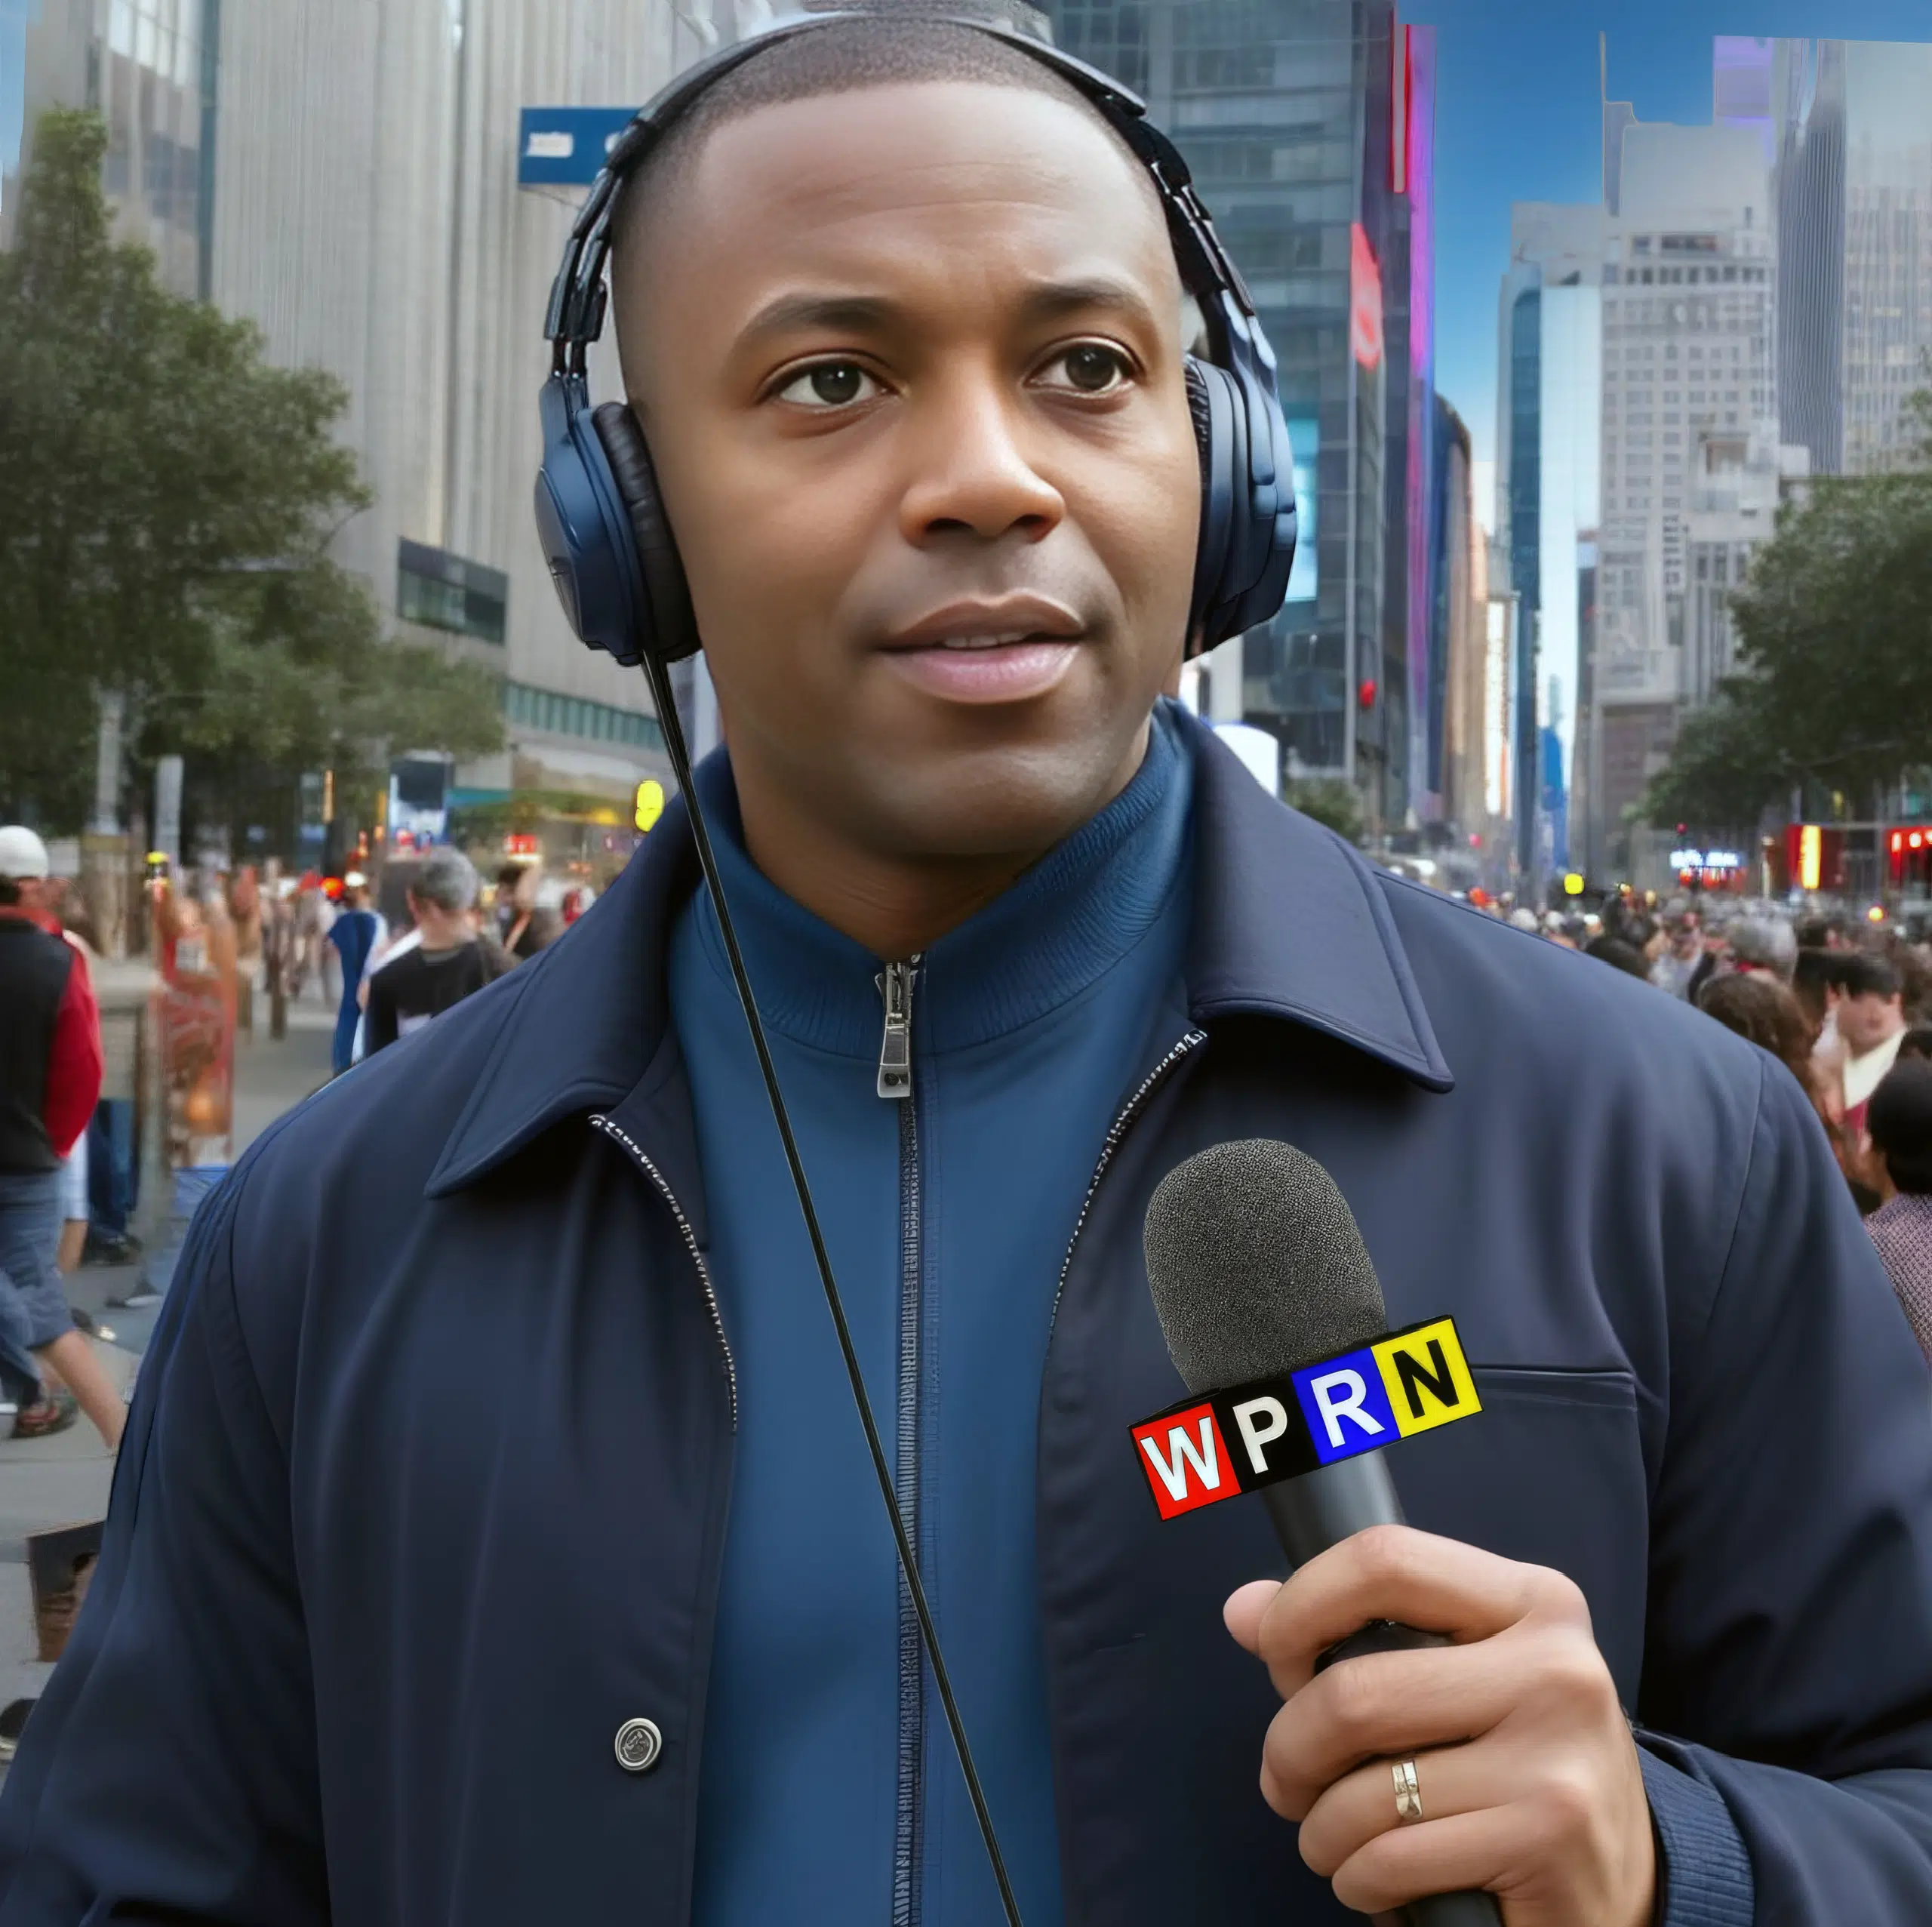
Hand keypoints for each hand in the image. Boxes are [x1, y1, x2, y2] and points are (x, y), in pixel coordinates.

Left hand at [1224, 1526, 1654, 1926]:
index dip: (1302, 1606)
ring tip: (1332, 1837)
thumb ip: (1353, 1633)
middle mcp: (1557, 1665)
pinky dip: (1357, 1879)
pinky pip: (1391, 1856)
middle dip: (1290, 1747)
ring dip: (1320, 1829)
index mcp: (1532, 1601)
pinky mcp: (1548, 1837)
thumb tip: (1242, 1609)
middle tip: (1287, 1779)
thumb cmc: (1513, 1766)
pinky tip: (1377, 1878)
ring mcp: (1558, 1754)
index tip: (1278, 1656)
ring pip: (1365, 1786)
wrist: (1627, 1885)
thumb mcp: (1454, 1679)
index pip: (1384, 1560)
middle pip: (1355, 1689)